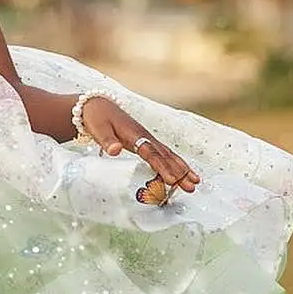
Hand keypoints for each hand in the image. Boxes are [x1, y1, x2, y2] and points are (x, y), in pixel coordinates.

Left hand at [79, 96, 200, 193]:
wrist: (98, 106)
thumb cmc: (98, 119)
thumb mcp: (99, 129)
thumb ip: (107, 141)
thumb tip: (114, 150)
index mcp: (134, 135)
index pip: (151, 154)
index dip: (162, 167)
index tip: (172, 180)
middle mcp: (145, 137)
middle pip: (165, 156)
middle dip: (179, 172)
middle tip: (191, 186)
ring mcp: (148, 139)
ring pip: (169, 155)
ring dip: (182, 169)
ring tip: (194, 182)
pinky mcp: (147, 141)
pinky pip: (164, 154)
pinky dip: (175, 164)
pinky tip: (183, 174)